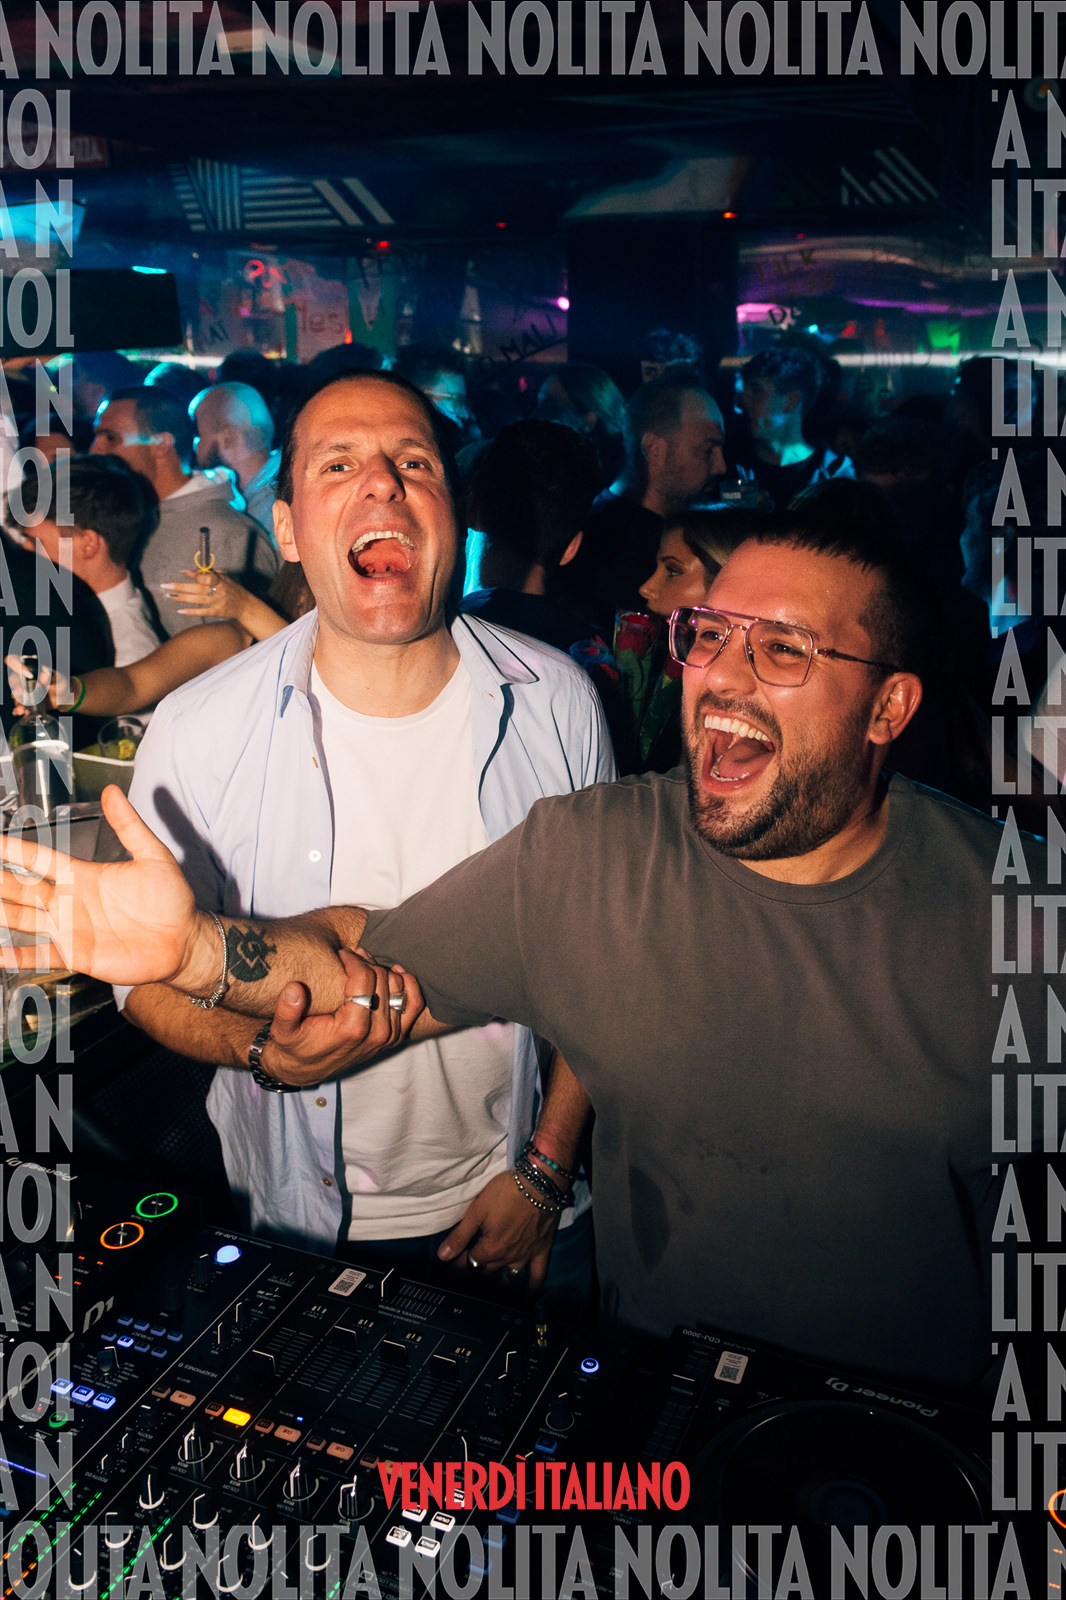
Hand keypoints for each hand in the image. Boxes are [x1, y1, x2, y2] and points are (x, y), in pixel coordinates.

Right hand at [0, 784, 208, 985]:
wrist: (184, 940)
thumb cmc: (171, 899)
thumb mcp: (152, 856)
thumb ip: (129, 826)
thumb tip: (112, 792)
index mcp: (81, 875)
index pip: (37, 858)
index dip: (12, 848)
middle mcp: (68, 901)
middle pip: (19, 888)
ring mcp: (69, 928)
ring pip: (21, 918)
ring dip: (0, 914)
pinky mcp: (76, 954)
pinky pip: (40, 955)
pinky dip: (16, 956)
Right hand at [5, 655, 70, 715]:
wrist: (63, 697)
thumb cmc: (60, 683)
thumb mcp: (58, 679)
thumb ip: (51, 677)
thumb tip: (44, 675)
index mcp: (29, 666)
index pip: (14, 660)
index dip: (16, 665)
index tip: (28, 674)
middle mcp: (23, 677)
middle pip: (13, 678)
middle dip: (15, 685)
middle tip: (21, 692)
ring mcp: (23, 689)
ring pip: (14, 693)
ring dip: (16, 700)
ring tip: (21, 708)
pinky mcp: (24, 700)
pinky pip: (18, 704)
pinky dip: (17, 708)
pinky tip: (19, 712)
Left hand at [160, 570, 248, 620]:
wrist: (245, 605)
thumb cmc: (231, 588)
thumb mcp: (223, 577)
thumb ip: (206, 573)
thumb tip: (187, 572)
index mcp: (220, 580)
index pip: (208, 577)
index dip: (197, 576)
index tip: (185, 573)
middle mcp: (218, 591)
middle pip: (197, 589)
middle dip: (180, 587)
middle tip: (166, 586)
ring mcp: (217, 603)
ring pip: (197, 600)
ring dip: (182, 598)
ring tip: (170, 596)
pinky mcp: (216, 612)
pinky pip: (202, 612)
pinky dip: (191, 611)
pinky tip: (180, 610)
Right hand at [260, 948, 424, 1084]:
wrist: (307, 1069)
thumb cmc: (296, 1045)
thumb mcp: (282, 1031)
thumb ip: (286, 1011)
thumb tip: (295, 988)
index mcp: (352, 1028)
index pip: (364, 979)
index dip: (352, 960)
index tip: (341, 954)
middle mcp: (377, 1033)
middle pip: (382, 979)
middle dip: (366, 962)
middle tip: (350, 957)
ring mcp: (390, 1035)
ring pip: (399, 986)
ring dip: (383, 970)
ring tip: (364, 964)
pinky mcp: (396, 1036)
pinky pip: (414, 1004)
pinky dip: (408, 985)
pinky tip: (394, 973)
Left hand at [436, 1169, 561, 1292]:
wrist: (541, 1183)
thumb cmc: (508, 1191)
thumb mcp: (478, 1210)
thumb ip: (460, 1235)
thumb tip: (443, 1255)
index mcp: (489, 1248)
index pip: (465, 1264)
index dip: (452, 1270)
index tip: (443, 1276)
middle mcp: (507, 1257)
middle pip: (484, 1274)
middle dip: (469, 1280)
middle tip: (459, 1286)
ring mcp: (525, 1256)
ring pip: (507, 1281)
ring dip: (496, 1292)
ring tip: (485, 1302)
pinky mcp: (541, 1251)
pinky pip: (537, 1277)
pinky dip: (531, 1292)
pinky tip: (525, 1303)